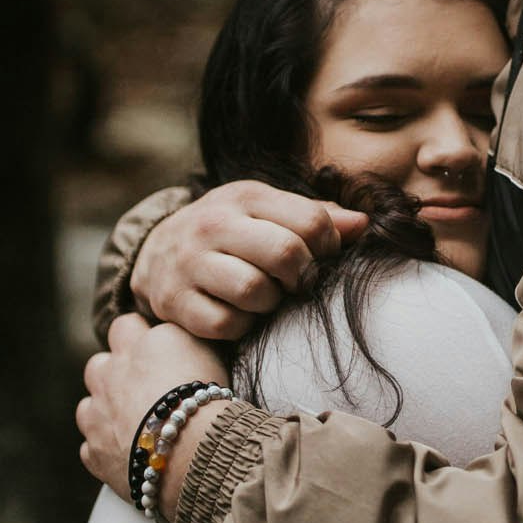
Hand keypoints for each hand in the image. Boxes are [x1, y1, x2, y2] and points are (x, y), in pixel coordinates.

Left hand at [77, 313, 229, 496]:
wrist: (193, 453)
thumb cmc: (211, 402)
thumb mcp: (210, 353)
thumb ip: (183, 342)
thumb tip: (178, 341)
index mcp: (143, 344)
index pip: (127, 325)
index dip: (139, 338)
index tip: (155, 354)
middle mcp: (113, 373)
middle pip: (99, 364)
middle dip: (113, 375)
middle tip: (142, 392)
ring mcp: (98, 413)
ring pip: (88, 406)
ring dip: (105, 413)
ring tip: (135, 427)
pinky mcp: (95, 451)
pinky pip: (93, 448)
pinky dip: (109, 450)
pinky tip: (132, 456)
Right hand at [130, 181, 368, 339]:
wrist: (157, 252)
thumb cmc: (231, 232)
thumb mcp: (267, 211)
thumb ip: (315, 216)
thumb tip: (364, 224)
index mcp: (246, 196)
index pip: (311, 221)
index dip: (328, 247)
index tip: (321, 258)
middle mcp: (214, 224)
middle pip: (286, 254)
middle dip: (303, 277)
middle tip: (298, 284)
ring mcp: (190, 262)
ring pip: (255, 291)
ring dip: (270, 303)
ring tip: (266, 297)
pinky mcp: (174, 301)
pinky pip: (226, 324)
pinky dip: (241, 326)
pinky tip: (239, 314)